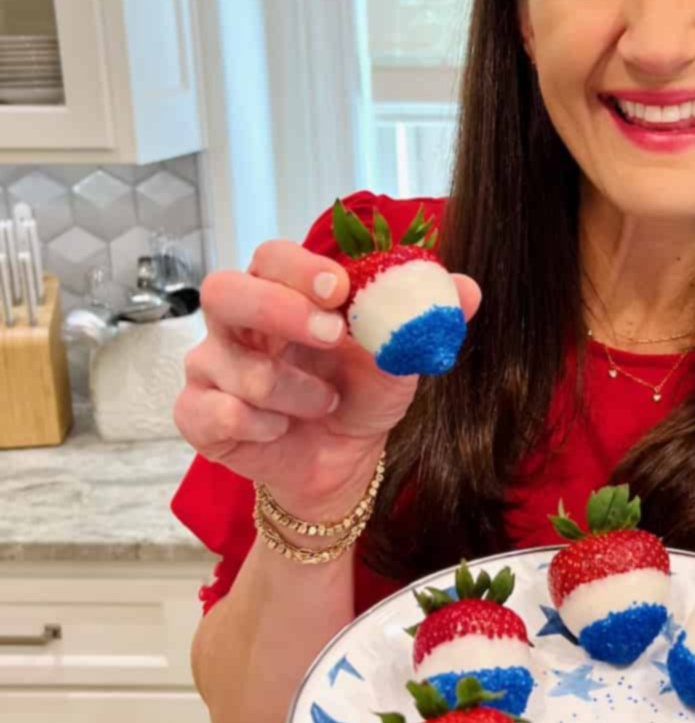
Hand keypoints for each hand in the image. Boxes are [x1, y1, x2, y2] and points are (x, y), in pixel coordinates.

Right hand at [174, 239, 480, 519]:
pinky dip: (259, 425)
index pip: (270, 257)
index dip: (299, 268)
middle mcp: (236, 323)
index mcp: (281, 293)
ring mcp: (210, 367)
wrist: (343, 464)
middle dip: (277, 310)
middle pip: (223, 291)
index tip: (340, 287)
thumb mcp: (401, 357)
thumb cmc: (361, 396)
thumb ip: (426, 319)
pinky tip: (282, 431)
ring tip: (324, 404)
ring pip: (227, 363)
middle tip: (331, 334)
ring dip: (291, 389)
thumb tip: (467, 290)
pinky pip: (214, 412)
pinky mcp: (198, 415)